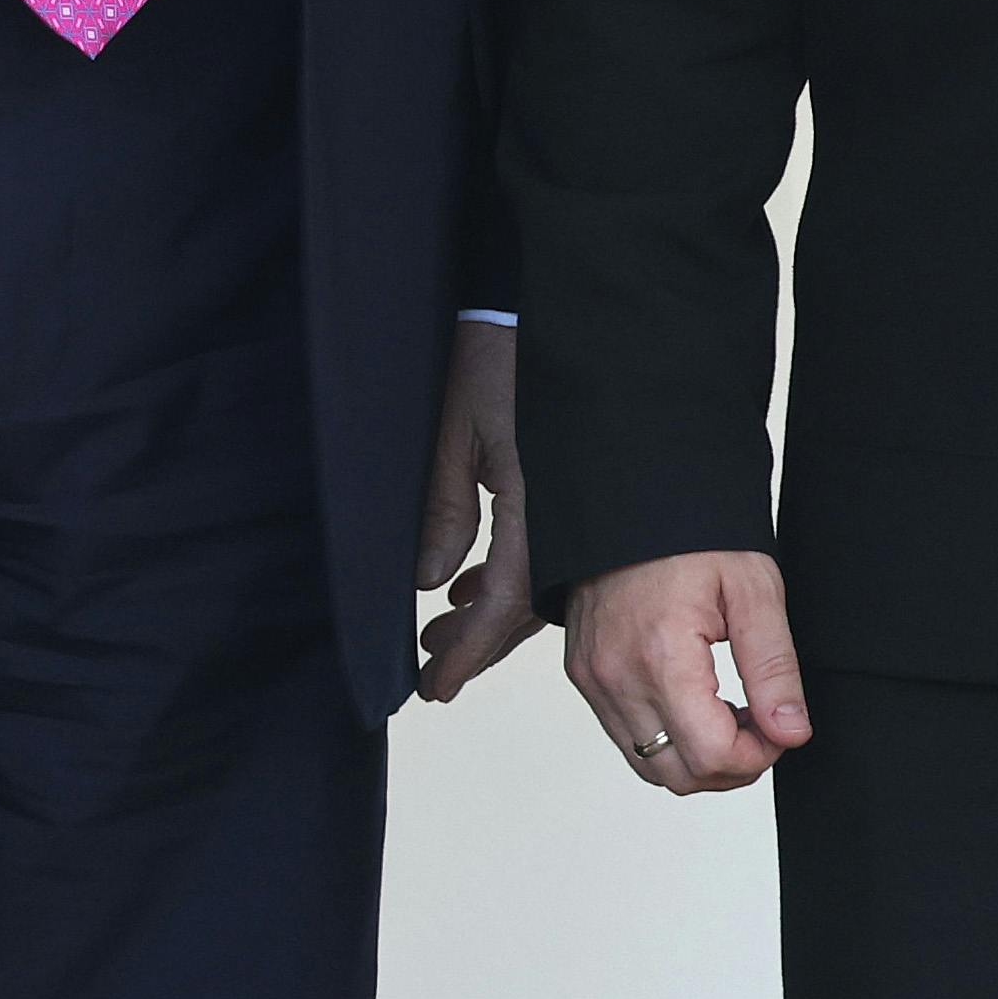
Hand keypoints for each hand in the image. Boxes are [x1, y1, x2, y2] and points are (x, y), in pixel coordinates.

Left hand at [411, 321, 540, 701]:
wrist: (551, 312)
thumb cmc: (499, 357)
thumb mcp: (458, 430)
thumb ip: (446, 509)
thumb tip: (430, 580)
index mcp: (536, 505)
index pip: (504, 602)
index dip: (469, 650)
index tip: (436, 686)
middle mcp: (560, 517)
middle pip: (522, 606)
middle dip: (476, 643)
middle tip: (434, 672)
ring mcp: (567, 507)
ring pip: (532, 584)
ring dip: (487, 613)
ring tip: (440, 633)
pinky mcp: (565, 493)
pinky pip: (541, 555)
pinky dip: (503, 579)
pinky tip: (467, 585)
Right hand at [568, 548, 810, 794]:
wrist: (627, 498)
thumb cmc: (690, 533)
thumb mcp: (752, 590)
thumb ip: (774, 669)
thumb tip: (791, 733)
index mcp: (661, 656)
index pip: (711, 756)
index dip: (758, 756)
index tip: (778, 727)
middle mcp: (616, 677)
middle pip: (678, 776)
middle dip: (729, 767)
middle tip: (758, 725)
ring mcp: (593, 679)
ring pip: (648, 765)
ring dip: (696, 757)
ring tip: (726, 711)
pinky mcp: (583, 674)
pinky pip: (625, 736)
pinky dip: (665, 737)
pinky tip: (693, 701)